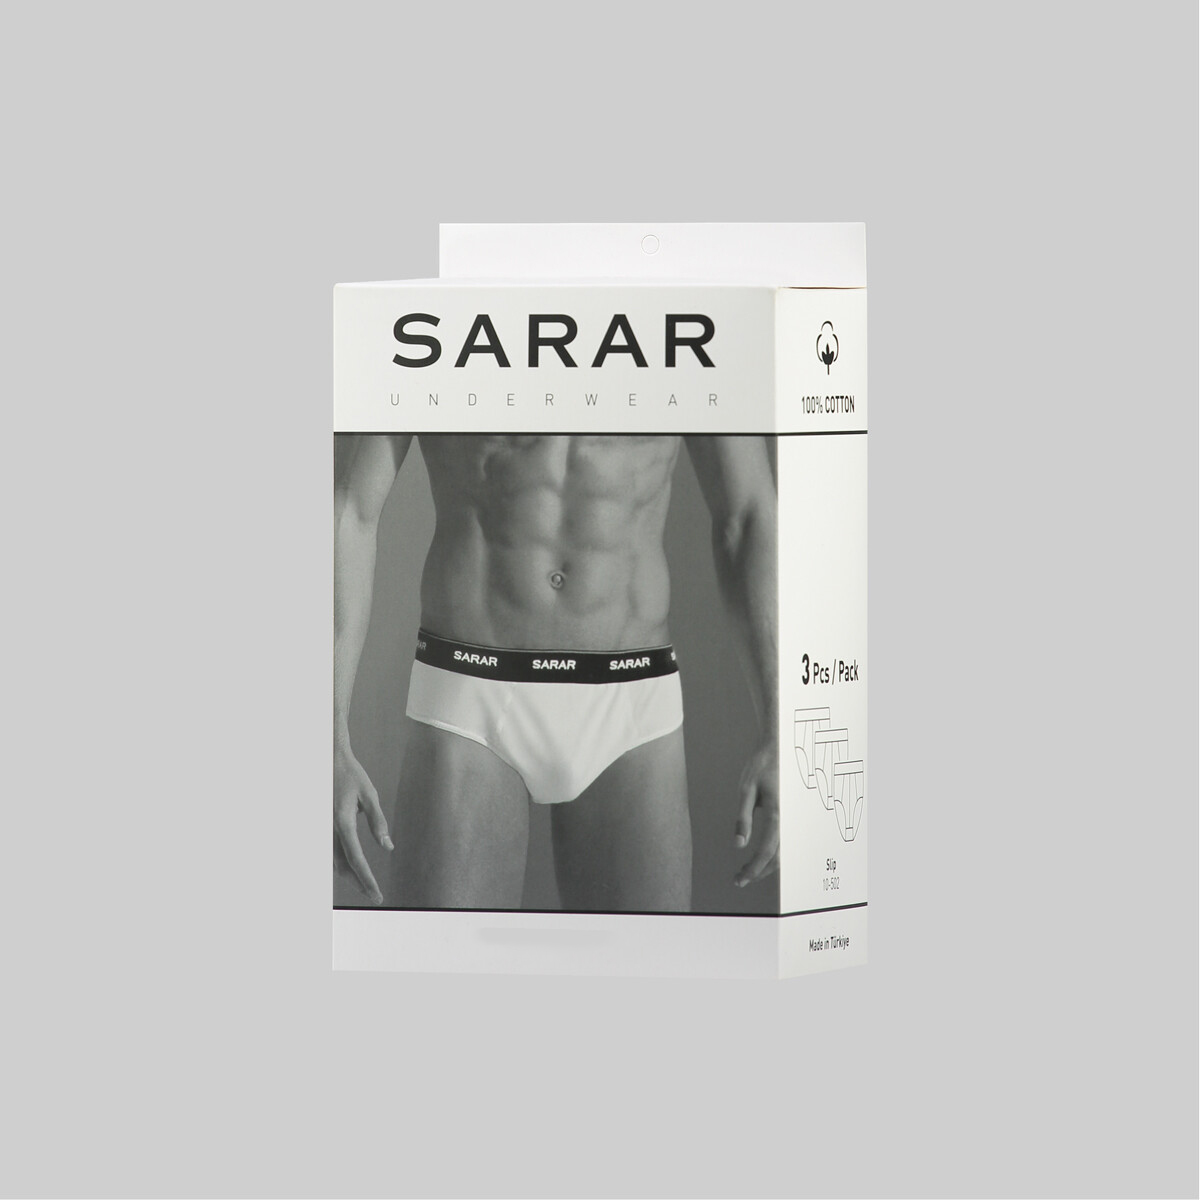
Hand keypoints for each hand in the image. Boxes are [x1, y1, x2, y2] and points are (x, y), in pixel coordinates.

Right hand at [333, 737, 392, 903]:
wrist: (328, 759)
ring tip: (365, 885)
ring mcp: (323, 828)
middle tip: (373, 895)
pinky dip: (340, 863)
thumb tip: (388, 847)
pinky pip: (329, 851)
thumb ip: (378, 822)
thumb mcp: (370, 795)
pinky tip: (351, 867)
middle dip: (358, 882)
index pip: (357, 859)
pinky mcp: (322, 826)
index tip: (377, 895)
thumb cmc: (351, 775)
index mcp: (343, 822)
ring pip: (333, 861)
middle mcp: (329, 829)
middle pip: (342, 865)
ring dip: (348, 875)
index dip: (367, 879)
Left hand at [734, 738, 779, 887]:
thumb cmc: (760, 767)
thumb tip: (738, 845)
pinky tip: (759, 858)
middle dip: (759, 872)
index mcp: (778, 813)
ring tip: (745, 872)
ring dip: (766, 866)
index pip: (766, 850)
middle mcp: (790, 820)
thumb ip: (742, 818)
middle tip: (739, 879)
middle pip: (778, 857)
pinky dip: (774, 855)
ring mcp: (794, 819)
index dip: (753, 868)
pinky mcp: (792, 817)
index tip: (739, 879)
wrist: (780, 749)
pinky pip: (786, 843)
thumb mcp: (746, 789)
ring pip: (785, 853)